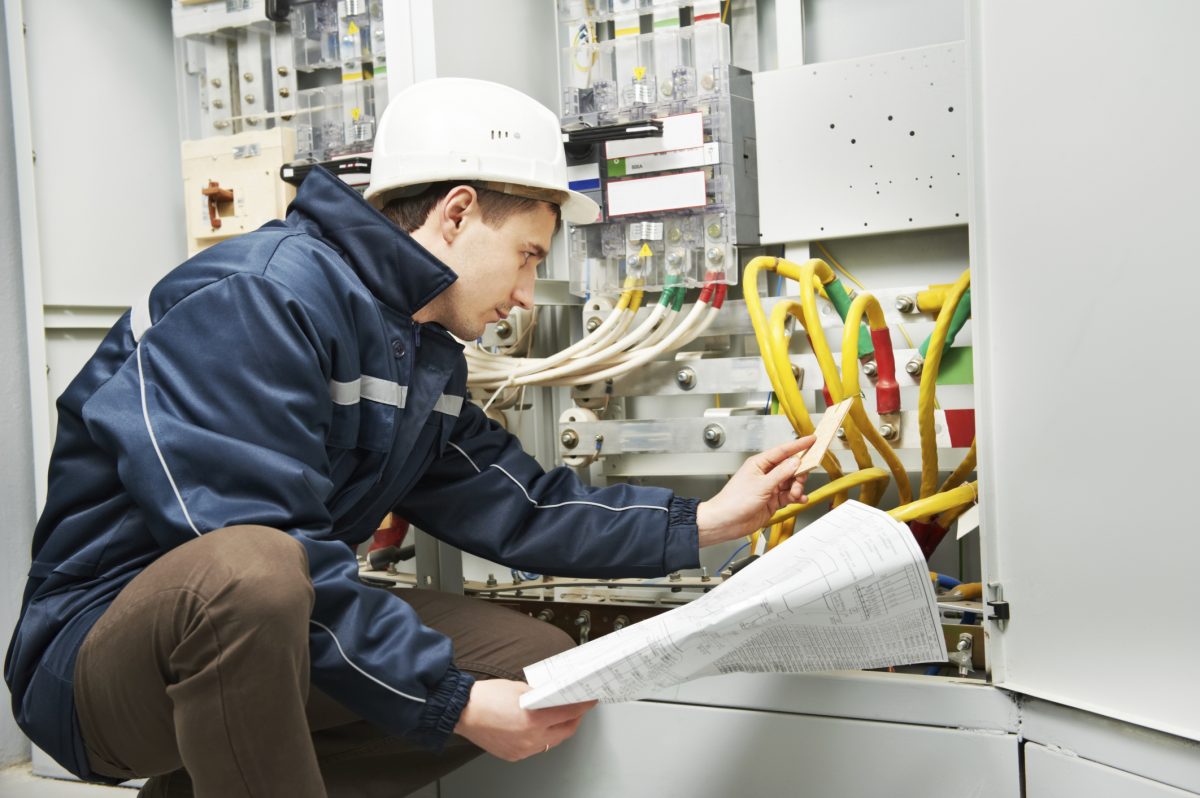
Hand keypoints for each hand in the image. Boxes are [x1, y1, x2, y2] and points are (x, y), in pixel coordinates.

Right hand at [453, 679, 596, 761]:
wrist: (462, 711)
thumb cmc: (486, 698)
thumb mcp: (520, 689)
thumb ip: (541, 695)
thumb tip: (554, 696)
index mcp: (534, 720)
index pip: (568, 713)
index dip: (582, 706)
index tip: (589, 701)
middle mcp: (530, 739)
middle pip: (565, 732)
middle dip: (574, 720)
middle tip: (577, 709)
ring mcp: (522, 750)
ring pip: (551, 742)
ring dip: (559, 730)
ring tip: (559, 717)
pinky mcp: (513, 755)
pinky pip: (535, 748)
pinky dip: (542, 738)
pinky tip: (540, 728)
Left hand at [695, 435, 815, 546]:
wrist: (726, 522)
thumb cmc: (734, 501)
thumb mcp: (761, 485)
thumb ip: (781, 474)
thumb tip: (795, 462)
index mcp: (759, 464)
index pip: (782, 451)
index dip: (798, 445)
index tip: (811, 440)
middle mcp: (765, 474)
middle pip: (790, 468)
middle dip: (799, 473)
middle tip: (801, 480)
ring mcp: (769, 488)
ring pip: (791, 483)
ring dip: (797, 488)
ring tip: (795, 494)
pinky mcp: (772, 501)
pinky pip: (789, 496)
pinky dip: (796, 497)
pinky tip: (799, 499)